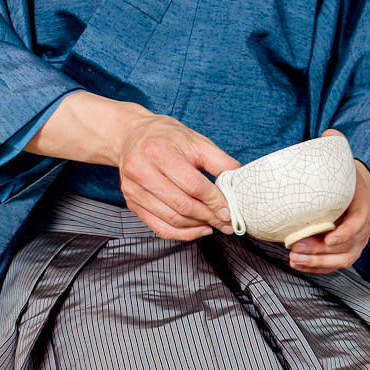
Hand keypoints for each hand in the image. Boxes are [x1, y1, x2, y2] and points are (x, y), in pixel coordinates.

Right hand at [24, 91, 239, 240]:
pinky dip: (182, 234)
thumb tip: (239, 182)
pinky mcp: (131, 203)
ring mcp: (133, 190)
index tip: (229, 210)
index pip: (192, 184)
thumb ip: (219, 160)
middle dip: (209, 217)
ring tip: (215, 225)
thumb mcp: (195, 140)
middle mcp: (141, 171)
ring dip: (198, 226)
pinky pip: (159, 228)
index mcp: (158, 151)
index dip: (214, 200)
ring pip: (171, 219)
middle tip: (227, 223)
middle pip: (181, 205)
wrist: (130, 136)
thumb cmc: (165, 137)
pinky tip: (199, 229)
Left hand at [289, 129, 369, 272]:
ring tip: (294, 259)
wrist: (355, 187)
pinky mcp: (346, 249)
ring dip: (317, 263)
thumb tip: (328, 134)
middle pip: (348, 247)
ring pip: (342, 260)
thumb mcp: (343, 160)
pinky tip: (298, 263)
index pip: (359, 222)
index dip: (346, 232)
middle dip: (321, 252)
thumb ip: (335, 146)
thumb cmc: (345, 176)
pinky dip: (317, 267)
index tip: (329, 238)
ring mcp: (357, 240)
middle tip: (296, 249)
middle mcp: (365, 226)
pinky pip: (334, 264)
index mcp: (364, 204)